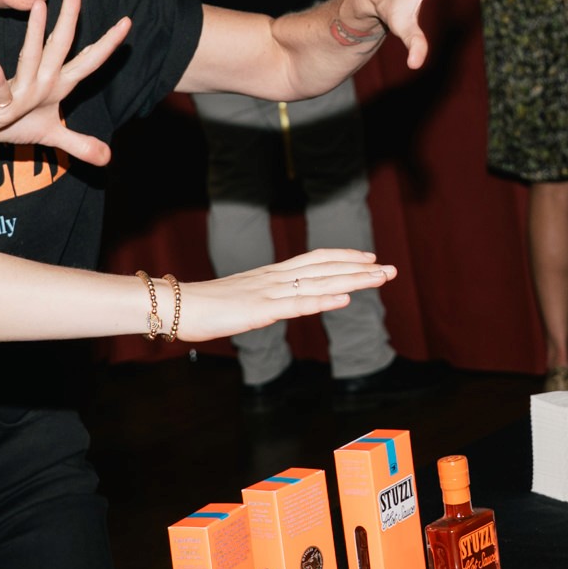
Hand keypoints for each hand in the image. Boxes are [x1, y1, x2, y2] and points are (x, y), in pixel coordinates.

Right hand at [0, 0, 131, 167]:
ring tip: (39, 5)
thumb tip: (108, 158)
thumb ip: (80, 144)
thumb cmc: (10, 124)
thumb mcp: (50, 136)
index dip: (107, 44)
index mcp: (57, 84)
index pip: (87, 60)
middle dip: (70, 16)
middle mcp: (40, 80)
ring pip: (30, 59)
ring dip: (35, 35)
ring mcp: (18, 90)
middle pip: (59, 45)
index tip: (127, 22)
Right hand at [179, 247, 395, 339]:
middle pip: (325, 269)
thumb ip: (263, 300)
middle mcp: (275, 279)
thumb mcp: (242, 300)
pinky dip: (323, 300)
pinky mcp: (260, 311)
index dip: (344, 258)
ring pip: (319, 283)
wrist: (176, 306)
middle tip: (391, 269)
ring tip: (380, 278)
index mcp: (270, 275)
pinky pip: (297, 305)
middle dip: (361, 269)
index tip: (369, 258)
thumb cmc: (204, 306)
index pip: (315, 260)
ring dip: (353, 280)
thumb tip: (277, 305)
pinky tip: (344, 298)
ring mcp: (269, 293)